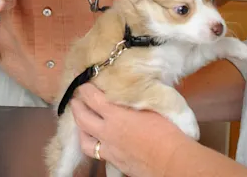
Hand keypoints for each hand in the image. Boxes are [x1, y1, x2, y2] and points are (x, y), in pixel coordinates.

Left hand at [70, 83, 188, 176]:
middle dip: (76, 107)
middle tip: (75, 99)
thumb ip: (135, 98)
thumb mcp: (150, 105)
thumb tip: (133, 88)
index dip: (85, 90)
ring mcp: (109, 149)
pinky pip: (97, 154)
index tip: (84, 84)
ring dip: (80, 129)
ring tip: (80, 123)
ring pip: (85, 141)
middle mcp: (107, 132)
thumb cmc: (165, 129)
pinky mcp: (114, 162)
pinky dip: (94, 146)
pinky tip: (98, 142)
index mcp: (116, 114)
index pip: (92, 98)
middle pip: (82, 118)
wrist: (171, 160)